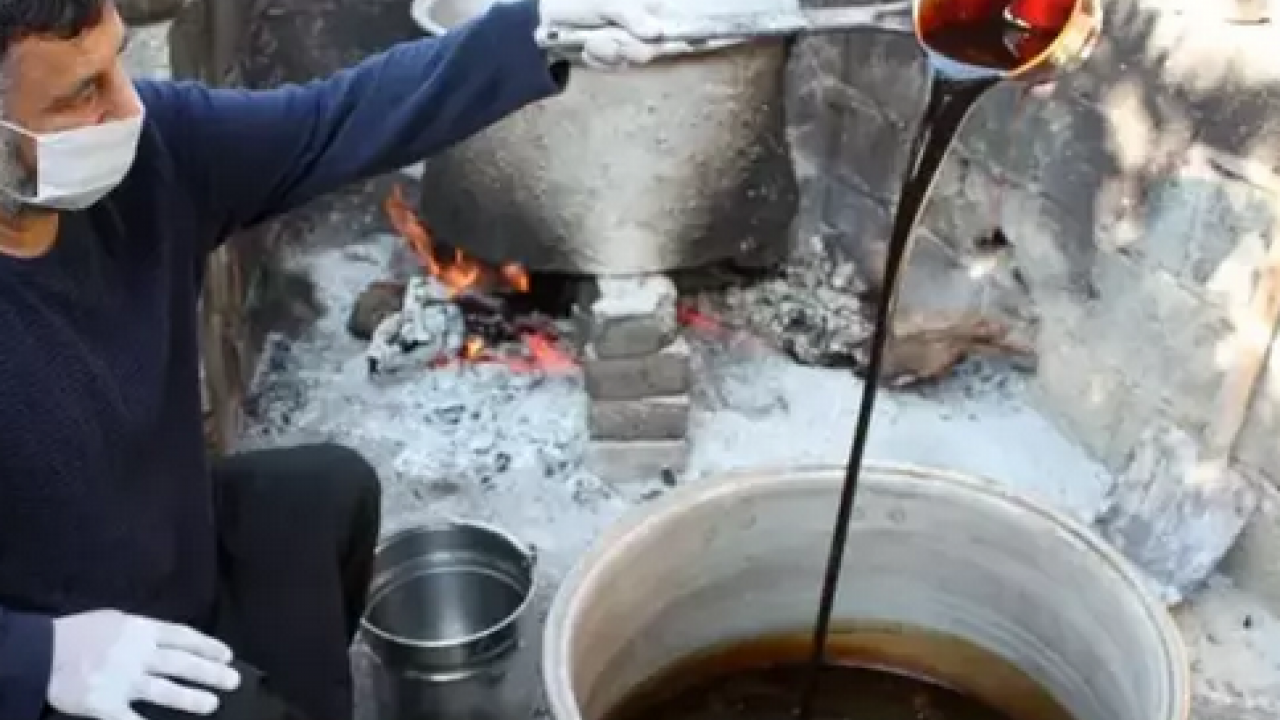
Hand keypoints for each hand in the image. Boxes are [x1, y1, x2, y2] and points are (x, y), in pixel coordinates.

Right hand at [47, 609, 240, 719]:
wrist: (41, 654)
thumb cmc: (78, 633)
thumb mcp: (116, 620)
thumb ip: (144, 631)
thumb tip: (172, 639)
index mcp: (141, 630)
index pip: (184, 637)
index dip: (208, 646)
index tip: (227, 655)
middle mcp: (138, 654)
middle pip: (183, 664)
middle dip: (211, 673)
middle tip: (233, 680)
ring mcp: (123, 681)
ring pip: (166, 691)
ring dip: (192, 699)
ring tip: (212, 704)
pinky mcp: (106, 705)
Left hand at [537, 0, 664, 68]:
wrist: (548, 19)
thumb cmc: (578, 2)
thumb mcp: (604, 3)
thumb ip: (630, 15)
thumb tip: (655, 33)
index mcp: (646, 7)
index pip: (670, 26)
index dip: (659, 36)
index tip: (648, 39)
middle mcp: (643, 25)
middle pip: (649, 49)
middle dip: (623, 47)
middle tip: (604, 38)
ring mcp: (629, 42)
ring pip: (630, 60)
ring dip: (605, 53)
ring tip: (589, 41)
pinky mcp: (616, 57)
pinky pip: (615, 67)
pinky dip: (598, 60)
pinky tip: (586, 50)